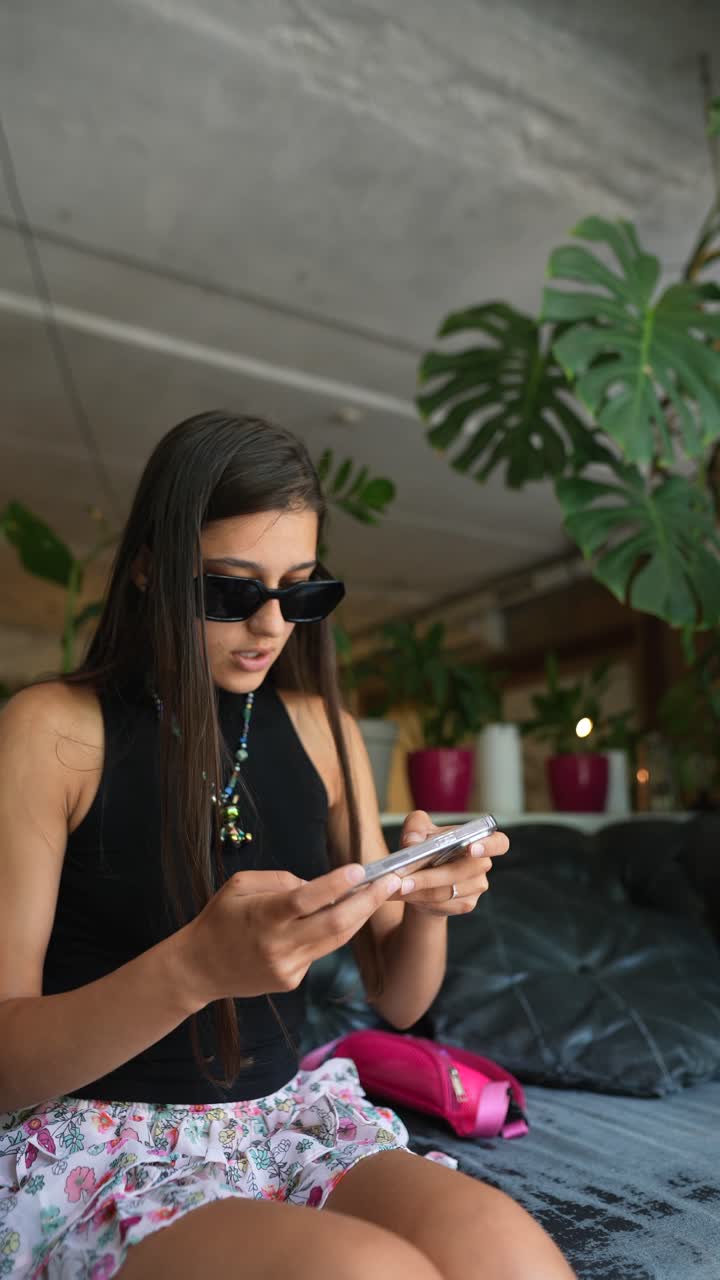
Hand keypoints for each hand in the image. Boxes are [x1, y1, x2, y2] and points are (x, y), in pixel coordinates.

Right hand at [182, 864, 401, 1003]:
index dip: (335, 885)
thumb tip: (320, 885)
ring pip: (335, 940)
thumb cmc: (220, 918)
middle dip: (368, 902)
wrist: (199, 968)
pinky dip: (328, 933)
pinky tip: (330, 918)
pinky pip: (318, 951)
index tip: (360, 870)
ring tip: (379, 893)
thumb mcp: (240, 885)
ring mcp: (287, 967)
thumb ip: (281, 880)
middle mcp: (278, 945)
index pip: (306, 900)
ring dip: (360, 916)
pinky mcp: (292, 981)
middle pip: (334, 924)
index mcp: (263, 916)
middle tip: (392, 882)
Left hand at [393, 810, 508, 916]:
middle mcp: (482, 865)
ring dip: (418, 891)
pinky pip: (442, 905)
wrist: (422, 876)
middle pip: (459, 872)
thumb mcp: (416, 830)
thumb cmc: (424, 847)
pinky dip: (419, 900)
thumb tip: (413, 842)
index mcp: (478, 840)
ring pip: (446, 891)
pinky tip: (403, 896)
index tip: (471, 848)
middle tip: (401, 880)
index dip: (489, 846)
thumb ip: (414, 828)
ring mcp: (476, 887)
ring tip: (394, 887)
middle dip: (428, 877)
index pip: (499, 843)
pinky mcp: (465, 904)